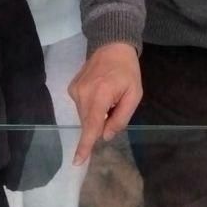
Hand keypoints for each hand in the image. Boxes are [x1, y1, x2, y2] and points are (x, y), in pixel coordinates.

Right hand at [67, 43, 141, 166]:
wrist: (111, 46)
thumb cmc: (127, 71)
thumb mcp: (134, 95)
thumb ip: (121, 117)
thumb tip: (106, 136)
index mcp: (101, 95)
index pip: (92, 125)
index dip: (85, 145)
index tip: (77, 161)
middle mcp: (83, 93)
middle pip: (89, 122)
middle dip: (101, 123)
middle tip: (115, 105)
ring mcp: (75, 90)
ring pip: (85, 116)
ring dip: (97, 114)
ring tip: (109, 97)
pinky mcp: (71, 88)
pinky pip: (81, 107)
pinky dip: (91, 106)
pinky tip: (100, 93)